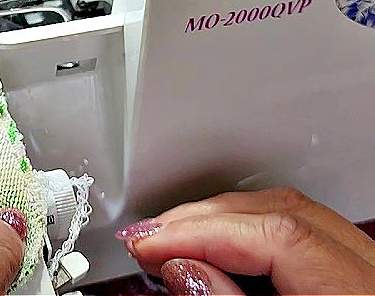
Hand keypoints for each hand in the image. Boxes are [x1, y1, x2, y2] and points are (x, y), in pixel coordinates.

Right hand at [117, 188, 374, 294]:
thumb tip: (180, 266)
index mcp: (358, 290)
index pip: (273, 232)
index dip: (198, 230)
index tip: (146, 244)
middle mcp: (371, 271)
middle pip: (277, 210)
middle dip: (199, 219)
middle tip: (145, 238)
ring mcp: (368, 267)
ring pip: (287, 210)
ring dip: (218, 219)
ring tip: (168, 239)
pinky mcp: (355, 273)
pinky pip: (300, 228)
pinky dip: (247, 229)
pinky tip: (211, 244)